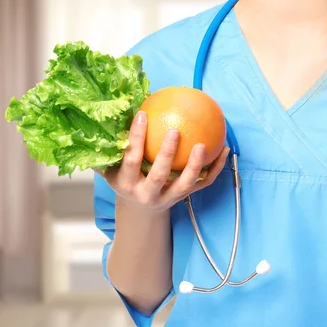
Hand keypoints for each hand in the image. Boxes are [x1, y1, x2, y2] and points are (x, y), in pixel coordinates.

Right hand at [97, 110, 229, 211]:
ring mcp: (169, 197)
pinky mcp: (185, 197)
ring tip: (203, 144)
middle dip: (167, 154)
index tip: (142, 114)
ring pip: (186, 183)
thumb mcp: (109, 170)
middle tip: (175, 130)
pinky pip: (204, 183)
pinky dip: (216, 168)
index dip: (136, 137)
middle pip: (160, 175)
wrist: (141, 211)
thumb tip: (102, 118)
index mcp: (127, 183)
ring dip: (196, 164)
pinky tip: (225, 150)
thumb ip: (106, 151)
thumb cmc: (125, 181)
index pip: (131, 158)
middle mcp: (148, 193)